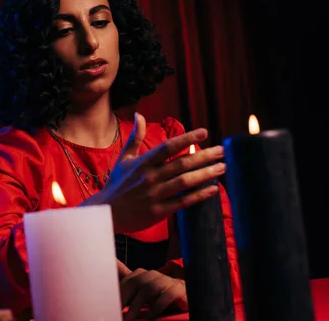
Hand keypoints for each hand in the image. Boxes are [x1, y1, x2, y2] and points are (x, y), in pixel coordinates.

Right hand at [82, 113, 224, 232]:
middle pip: (181, 164)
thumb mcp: (124, 158)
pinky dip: (199, 196)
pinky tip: (213, 189)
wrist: (106, 212)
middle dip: (204, 156)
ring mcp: (154, 195)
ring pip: (185, 182)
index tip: (204, 132)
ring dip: (206, 174)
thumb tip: (139, 114)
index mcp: (142, 163)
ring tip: (222, 167)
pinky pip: (182, 202)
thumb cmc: (117, 183)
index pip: (168, 147)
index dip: (187, 139)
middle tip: (222, 150)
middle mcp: (149, 177)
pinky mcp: (158, 212)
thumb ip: (136, 137)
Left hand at [118, 261, 187, 320]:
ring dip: (137, 304)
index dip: (117, 292)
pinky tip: (149, 318)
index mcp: (141, 274)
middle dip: (124, 298)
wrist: (183, 294)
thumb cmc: (158, 296)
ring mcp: (165, 280)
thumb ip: (128, 293)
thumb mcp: (141, 294)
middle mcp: (152, 275)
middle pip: (135, 282)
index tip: (110, 305)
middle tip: (117, 311)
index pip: (126, 280)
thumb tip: (112, 300)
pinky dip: (156, 308)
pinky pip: (165, 296)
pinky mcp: (177, 289)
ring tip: (130, 317)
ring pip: (148, 289)